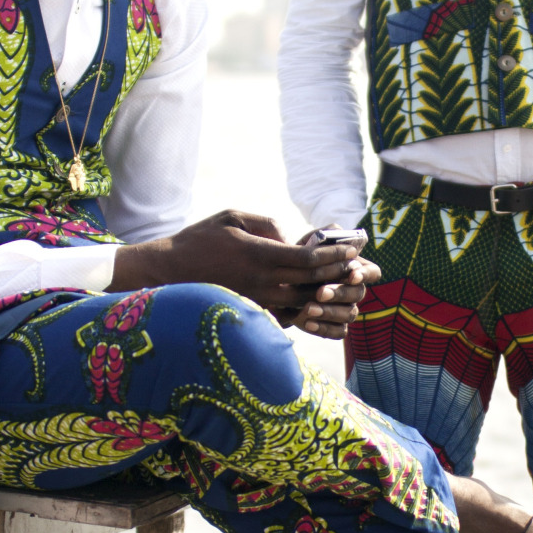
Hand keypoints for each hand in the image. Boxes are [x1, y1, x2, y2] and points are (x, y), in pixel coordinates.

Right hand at [110, 209, 376, 327]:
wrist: (169, 272)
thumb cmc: (200, 239)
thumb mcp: (233, 217)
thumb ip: (267, 224)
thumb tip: (290, 239)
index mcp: (259, 256)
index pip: (308, 260)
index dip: (335, 256)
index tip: (354, 248)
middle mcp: (263, 283)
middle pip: (313, 284)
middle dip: (341, 276)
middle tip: (363, 268)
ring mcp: (258, 301)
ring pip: (305, 303)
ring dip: (331, 295)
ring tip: (350, 286)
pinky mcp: (253, 311)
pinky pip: (290, 314)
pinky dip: (311, 309)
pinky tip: (324, 301)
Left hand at [288, 242, 380, 340]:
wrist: (281, 281)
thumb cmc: (300, 259)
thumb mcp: (310, 243)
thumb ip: (325, 235)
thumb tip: (337, 232)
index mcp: (354, 269)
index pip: (373, 272)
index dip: (365, 274)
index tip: (352, 275)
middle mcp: (354, 290)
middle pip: (358, 294)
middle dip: (340, 293)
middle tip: (319, 292)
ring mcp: (346, 310)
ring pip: (350, 315)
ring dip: (330, 312)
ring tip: (308, 309)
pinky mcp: (335, 326)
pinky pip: (338, 332)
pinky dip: (324, 329)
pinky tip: (307, 323)